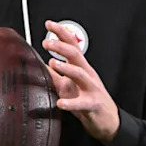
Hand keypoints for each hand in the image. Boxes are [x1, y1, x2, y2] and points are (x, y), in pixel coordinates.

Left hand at [42, 20, 119, 143]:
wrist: (107, 120)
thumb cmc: (87, 100)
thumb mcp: (68, 86)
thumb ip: (54, 75)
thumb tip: (38, 64)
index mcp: (80, 67)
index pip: (72, 45)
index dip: (61, 33)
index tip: (49, 24)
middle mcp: (87, 74)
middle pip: (76, 55)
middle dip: (61, 47)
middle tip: (46, 43)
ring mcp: (91, 88)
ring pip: (80, 74)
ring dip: (66, 68)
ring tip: (53, 64)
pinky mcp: (93, 104)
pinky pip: (82, 103)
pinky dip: (71, 103)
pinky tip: (61, 103)